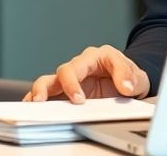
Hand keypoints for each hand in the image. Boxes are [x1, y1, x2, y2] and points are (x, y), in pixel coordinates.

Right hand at [23, 44, 150, 103]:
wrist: (130, 84)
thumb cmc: (128, 75)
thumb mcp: (135, 73)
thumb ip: (129, 76)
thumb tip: (125, 86)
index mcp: (92, 58)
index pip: (75, 67)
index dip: (72, 83)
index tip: (78, 100)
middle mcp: (78, 68)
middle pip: (57, 74)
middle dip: (47, 88)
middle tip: (43, 102)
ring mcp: (70, 82)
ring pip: (47, 83)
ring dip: (38, 94)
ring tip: (32, 106)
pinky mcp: (67, 94)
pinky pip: (49, 95)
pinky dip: (38, 101)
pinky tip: (32, 109)